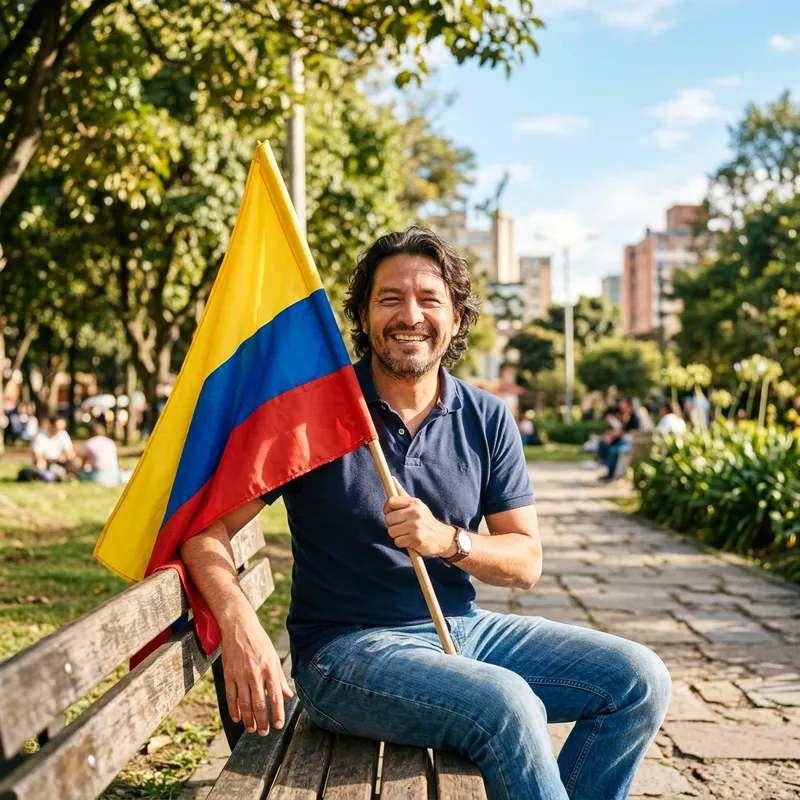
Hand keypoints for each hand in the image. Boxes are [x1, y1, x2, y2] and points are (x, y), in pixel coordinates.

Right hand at [220, 607, 293, 735]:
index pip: (275, 696)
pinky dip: (234, 710)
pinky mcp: (229, 675)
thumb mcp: (274, 658)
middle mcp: (256, 673)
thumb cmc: (260, 643)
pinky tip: (237, 718)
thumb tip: (288, 696)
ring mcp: (241, 675)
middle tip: (264, 733)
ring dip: (248, 719)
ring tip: (252, 729)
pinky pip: (231, 697)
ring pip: (244, 703)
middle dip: (262, 721)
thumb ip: (280, 679)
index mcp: (270, 669)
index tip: (278, 726)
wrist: (240, 628)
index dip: (277, 713)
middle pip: (259, 704)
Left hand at [384, 478, 455, 557]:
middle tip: (402, 526)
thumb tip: (391, 478)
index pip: (390, 502)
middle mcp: (415, 512)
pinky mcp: (416, 539)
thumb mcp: (416, 505)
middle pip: (388, 519)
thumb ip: (402, 492)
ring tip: (407, 533)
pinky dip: (402, 543)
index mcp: (414, 502)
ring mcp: (416, 526)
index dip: (387, 509)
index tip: (391, 514)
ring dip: (397, 535)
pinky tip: (410, 540)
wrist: (442, 537)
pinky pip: (397, 542)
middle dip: (393, 525)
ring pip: (391, 531)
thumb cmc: (424, 520)